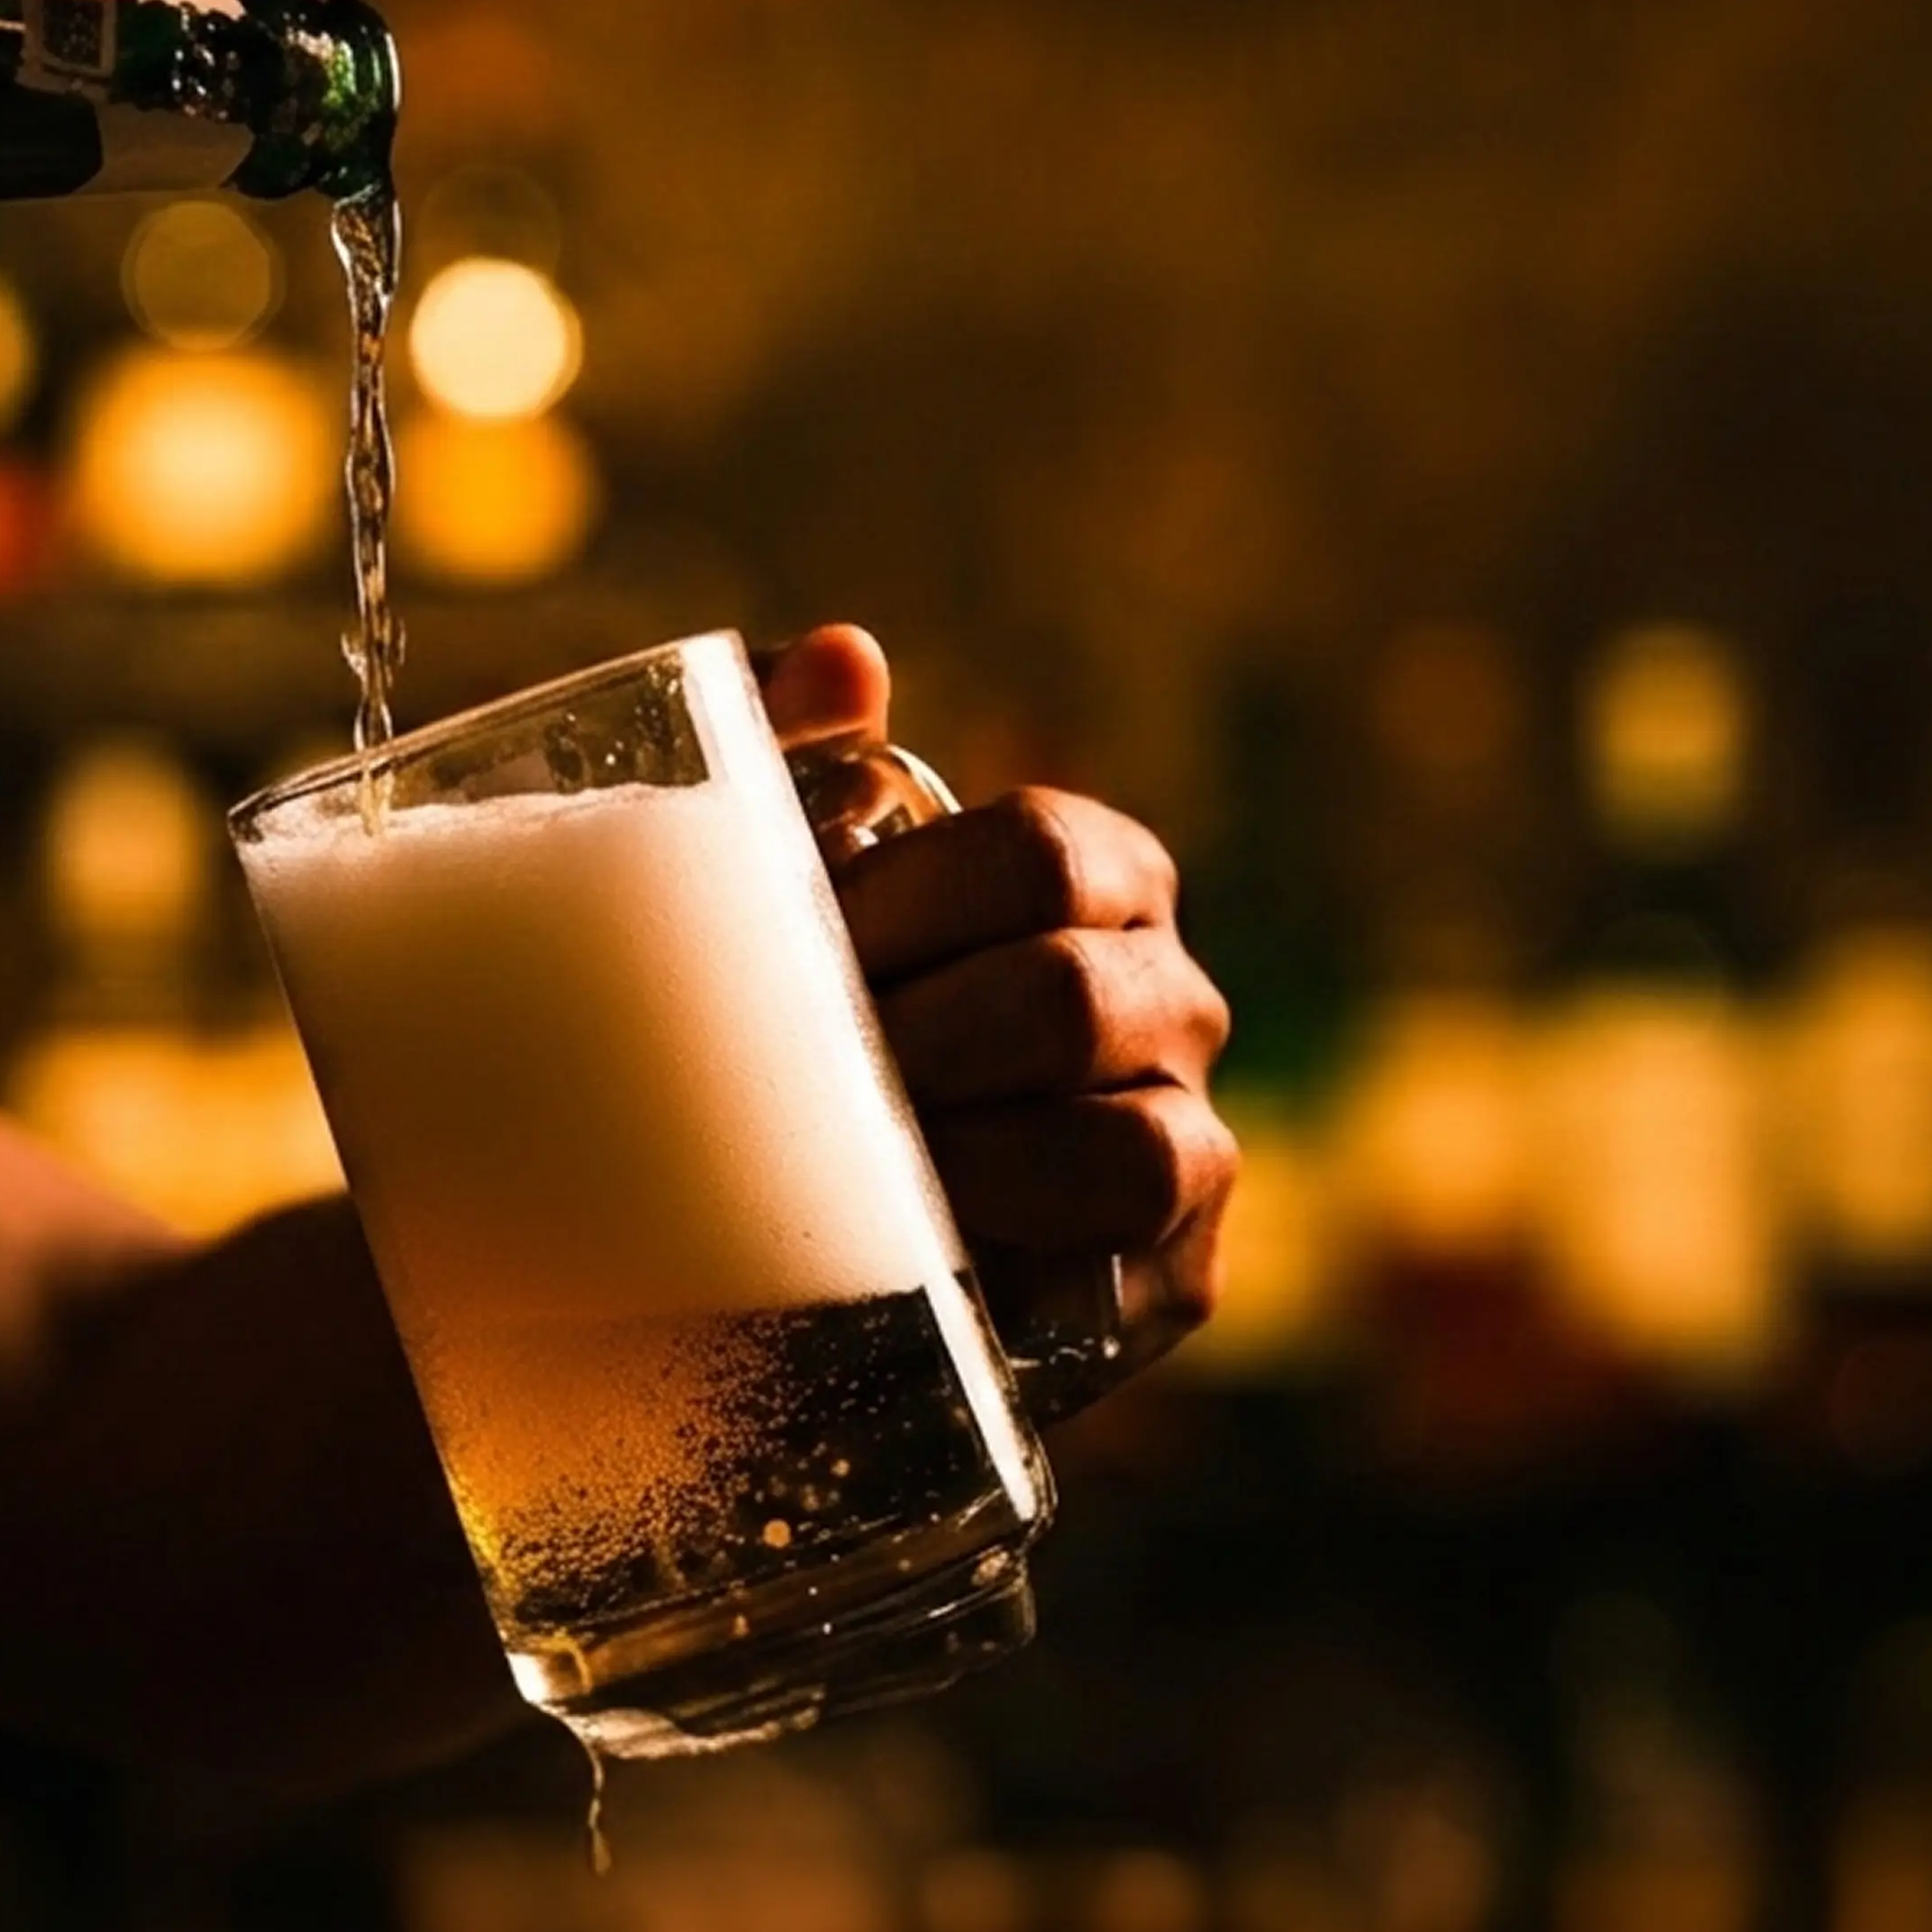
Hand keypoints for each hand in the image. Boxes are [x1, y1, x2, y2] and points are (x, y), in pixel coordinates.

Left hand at [761, 626, 1235, 1409]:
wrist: (744, 1217)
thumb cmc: (777, 1010)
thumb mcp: (755, 869)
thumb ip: (779, 738)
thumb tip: (848, 658)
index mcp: (1098, 876)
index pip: (1040, 853)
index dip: (908, 904)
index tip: (800, 958)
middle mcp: (1170, 996)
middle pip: (1068, 997)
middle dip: (915, 1043)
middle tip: (799, 1083)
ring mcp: (1187, 1137)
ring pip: (1123, 1144)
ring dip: (967, 1161)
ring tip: (855, 1171)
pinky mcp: (1175, 1272)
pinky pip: (1127, 1256)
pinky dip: (1018, 1254)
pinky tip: (920, 1255)